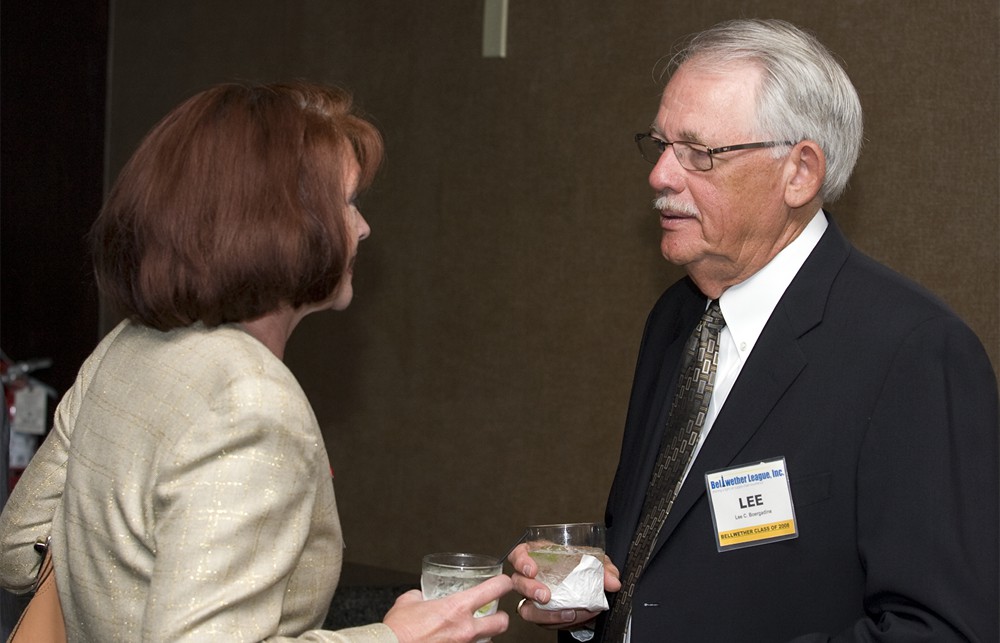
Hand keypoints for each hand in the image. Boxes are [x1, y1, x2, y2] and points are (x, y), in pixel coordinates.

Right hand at [383, 574, 512, 642]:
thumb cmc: (398, 630)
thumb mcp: (409, 601)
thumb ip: (421, 595)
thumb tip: (422, 596)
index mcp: (457, 608)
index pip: (494, 589)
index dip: (503, 583)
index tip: (503, 582)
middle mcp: (465, 629)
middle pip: (502, 622)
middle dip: (501, 617)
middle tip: (495, 612)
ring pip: (488, 641)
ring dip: (483, 636)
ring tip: (471, 632)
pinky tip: (456, 641)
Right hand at [508, 543, 621, 629]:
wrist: (588, 590)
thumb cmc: (583, 568)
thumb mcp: (595, 562)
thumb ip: (604, 568)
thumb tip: (613, 581)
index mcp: (540, 556)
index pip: (519, 554)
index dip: (521, 561)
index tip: (532, 569)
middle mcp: (533, 577)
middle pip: (518, 582)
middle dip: (529, 589)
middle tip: (545, 595)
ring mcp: (534, 598)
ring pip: (526, 607)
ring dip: (544, 613)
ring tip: (566, 612)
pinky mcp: (541, 615)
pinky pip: (542, 621)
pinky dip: (557, 621)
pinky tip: (572, 617)